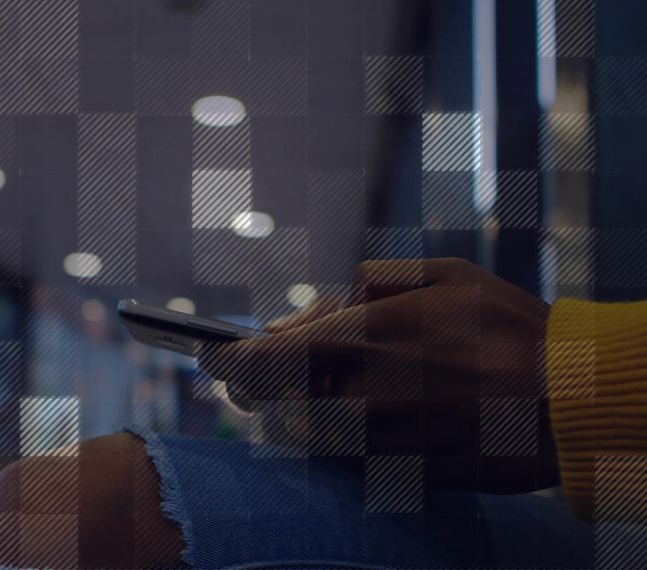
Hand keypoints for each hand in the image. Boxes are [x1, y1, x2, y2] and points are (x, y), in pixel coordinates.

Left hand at [199, 258, 559, 492]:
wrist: (572, 401)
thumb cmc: (507, 327)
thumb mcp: (442, 276)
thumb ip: (364, 285)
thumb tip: (302, 316)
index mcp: (368, 336)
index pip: (262, 357)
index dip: (223, 356)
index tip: (208, 351)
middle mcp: (363, 394)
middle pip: (267, 406)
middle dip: (254, 387)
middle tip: (256, 372)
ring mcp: (380, 444)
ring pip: (299, 439)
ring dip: (294, 414)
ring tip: (322, 389)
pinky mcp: (400, 477)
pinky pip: (340, 462)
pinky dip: (333, 441)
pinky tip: (363, 417)